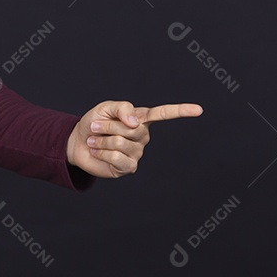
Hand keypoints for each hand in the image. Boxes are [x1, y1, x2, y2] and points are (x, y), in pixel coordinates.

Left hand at [67, 100, 202, 178]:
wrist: (76, 142)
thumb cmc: (93, 123)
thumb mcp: (105, 109)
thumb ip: (122, 108)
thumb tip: (137, 122)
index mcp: (140, 119)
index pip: (163, 114)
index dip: (180, 111)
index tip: (199, 110)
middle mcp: (143, 136)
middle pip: (131, 129)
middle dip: (107, 126)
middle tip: (95, 128)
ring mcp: (137, 153)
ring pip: (120, 143)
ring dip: (100, 140)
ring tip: (95, 140)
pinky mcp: (128, 167)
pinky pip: (116, 158)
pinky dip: (101, 152)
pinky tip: (97, 151)